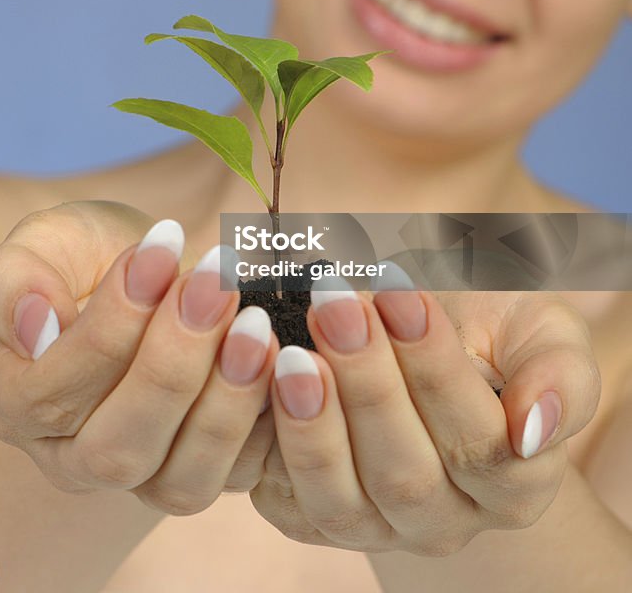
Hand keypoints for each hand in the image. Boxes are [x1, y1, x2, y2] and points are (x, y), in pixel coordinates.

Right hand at [0, 199, 277, 512]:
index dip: (113, 321)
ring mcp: (140, 477)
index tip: (163, 246)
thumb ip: (13, 279)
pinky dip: (268, 421)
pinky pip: (240, 476)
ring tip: (256, 321)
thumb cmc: (86, 258)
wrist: (147, 276)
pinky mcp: (202, 472)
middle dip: (173, 364)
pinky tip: (284, 355)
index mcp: (13, 403)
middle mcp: (70, 457)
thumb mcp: (42, 242)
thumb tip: (35, 324)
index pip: (53, 388)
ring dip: (226, 399)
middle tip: (216, 283)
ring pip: (180, 480)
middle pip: (117, 448)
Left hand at [250, 286, 599, 555]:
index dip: (438, 370)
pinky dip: (271, 443)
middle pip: (407, 473)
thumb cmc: (490, 332)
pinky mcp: (316, 517)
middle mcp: (448, 521)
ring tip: (292, 351)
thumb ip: (560, 375)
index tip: (399, 291)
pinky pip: (289, 499)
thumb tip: (534, 429)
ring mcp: (378, 527)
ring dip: (314, 423)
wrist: (427, 346)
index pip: (483, 445)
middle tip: (334, 304)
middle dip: (368, 383)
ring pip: (344, 498)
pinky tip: (259, 381)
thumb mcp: (542, 331)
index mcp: (515, 484)